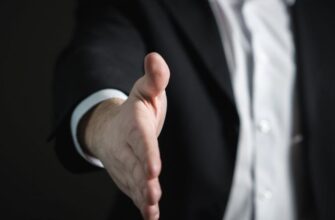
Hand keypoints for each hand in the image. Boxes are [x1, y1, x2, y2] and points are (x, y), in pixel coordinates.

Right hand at [80, 52, 169, 219]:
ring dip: (142, 196)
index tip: (153, 169)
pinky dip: (140, 203)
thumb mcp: (146, 90)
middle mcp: (126, 146)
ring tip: (151, 208)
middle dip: (143, 181)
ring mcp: (125, 163)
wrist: (110, 126)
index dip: (147, 154)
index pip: (141, 140)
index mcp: (133, 124)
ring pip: (133, 181)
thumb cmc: (135, 108)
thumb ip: (155, 77)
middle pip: (135, 165)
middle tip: (152, 194)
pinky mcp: (127, 176)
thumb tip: (155, 57)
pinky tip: (150, 216)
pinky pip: (132, 190)